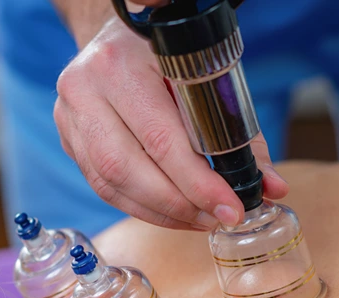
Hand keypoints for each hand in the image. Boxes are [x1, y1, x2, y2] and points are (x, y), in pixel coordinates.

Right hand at [54, 18, 288, 230]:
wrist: (118, 36)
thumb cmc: (167, 56)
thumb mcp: (206, 76)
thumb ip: (240, 133)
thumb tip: (271, 187)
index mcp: (119, 64)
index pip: (161, 138)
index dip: (197, 182)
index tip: (231, 207)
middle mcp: (84, 89)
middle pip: (127, 168)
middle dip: (178, 204)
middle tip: (216, 219)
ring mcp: (69, 116)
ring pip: (111, 183)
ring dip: (159, 212)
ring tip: (199, 220)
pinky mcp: (67, 138)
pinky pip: (102, 186)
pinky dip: (140, 206)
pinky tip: (171, 213)